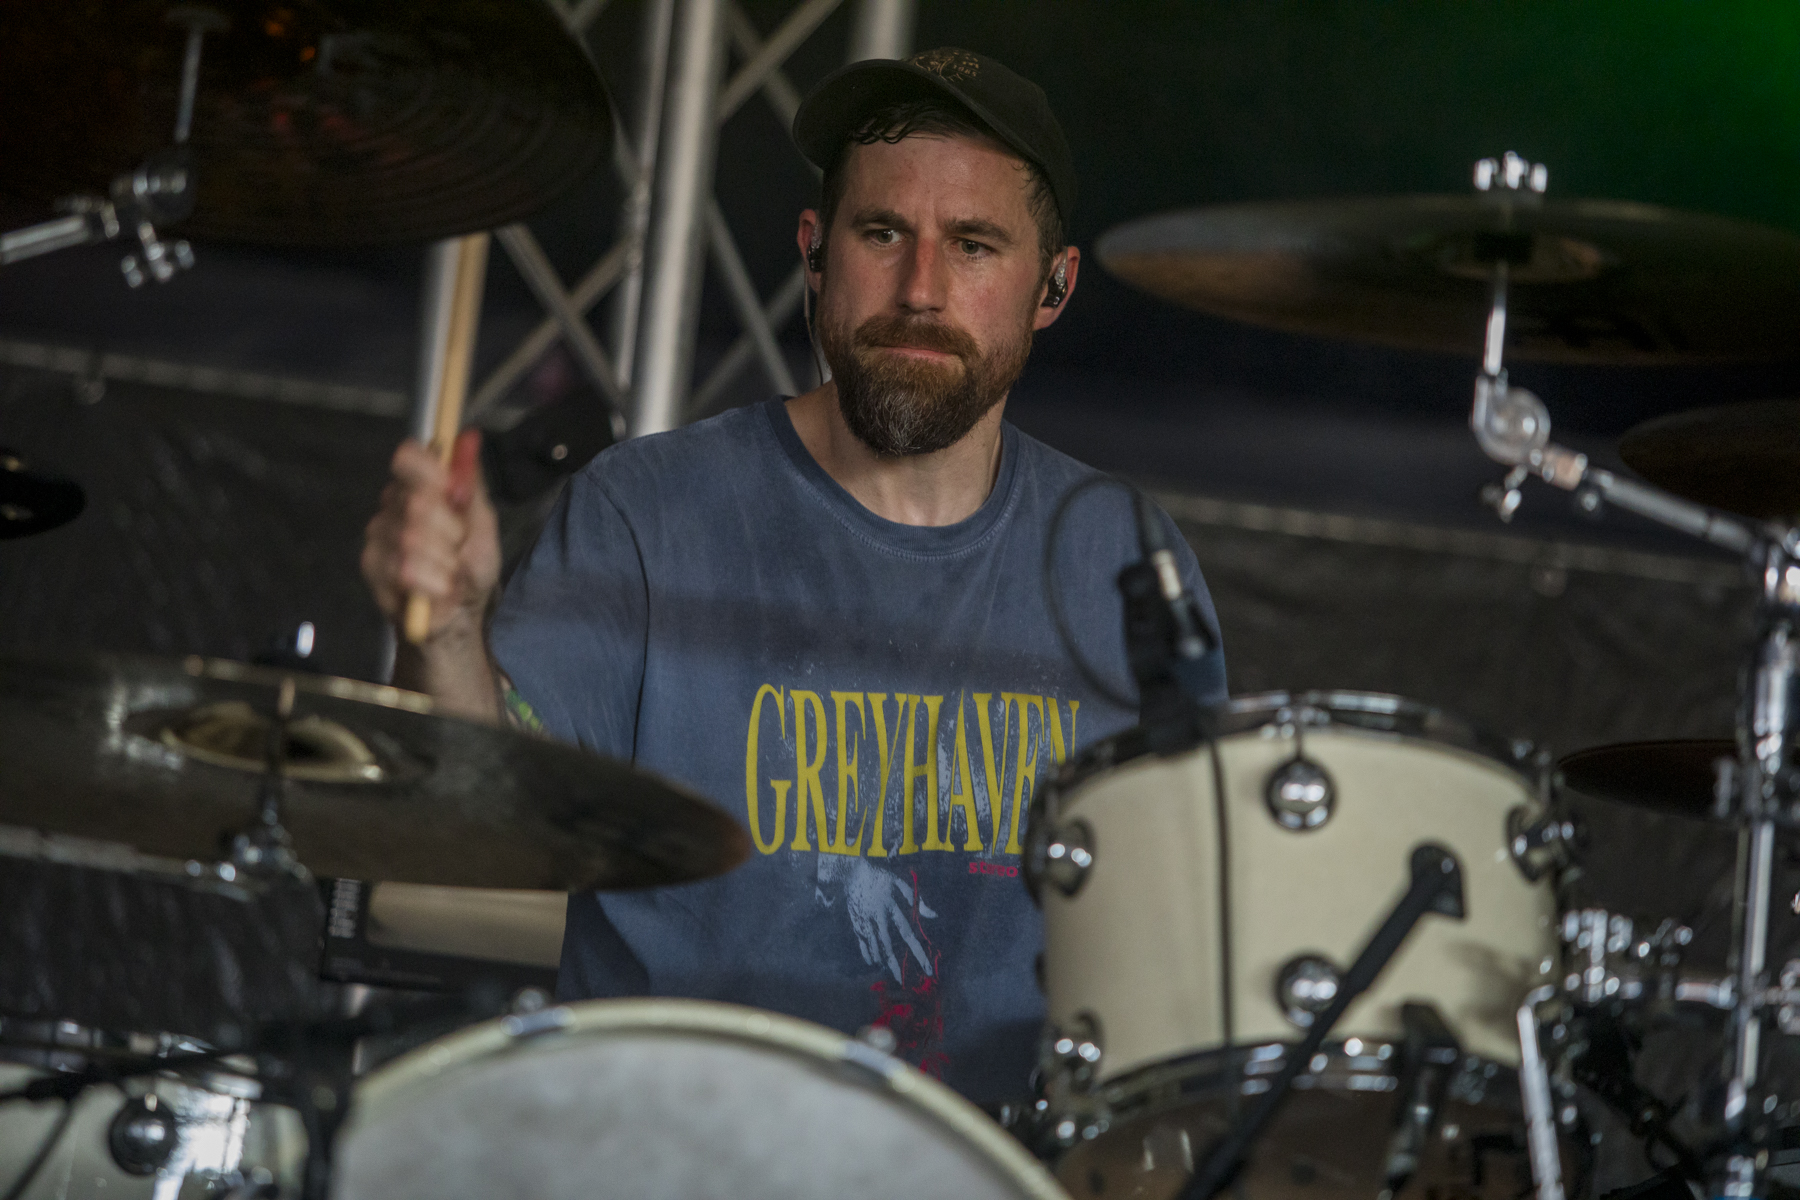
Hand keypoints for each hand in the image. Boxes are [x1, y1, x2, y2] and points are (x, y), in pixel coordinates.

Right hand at [362, 429, 500, 642]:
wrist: (459, 612)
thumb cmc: (471, 564)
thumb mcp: (483, 522)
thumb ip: (472, 482)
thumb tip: (468, 436)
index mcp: (420, 486)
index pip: (409, 457)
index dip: (432, 473)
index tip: (454, 495)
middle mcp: (394, 504)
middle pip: (417, 500)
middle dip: (450, 532)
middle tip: (458, 548)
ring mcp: (379, 534)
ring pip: (411, 539)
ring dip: (443, 563)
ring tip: (448, 572)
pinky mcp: (370, 565)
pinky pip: (402, 569)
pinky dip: (431, 584)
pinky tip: (434, 589)